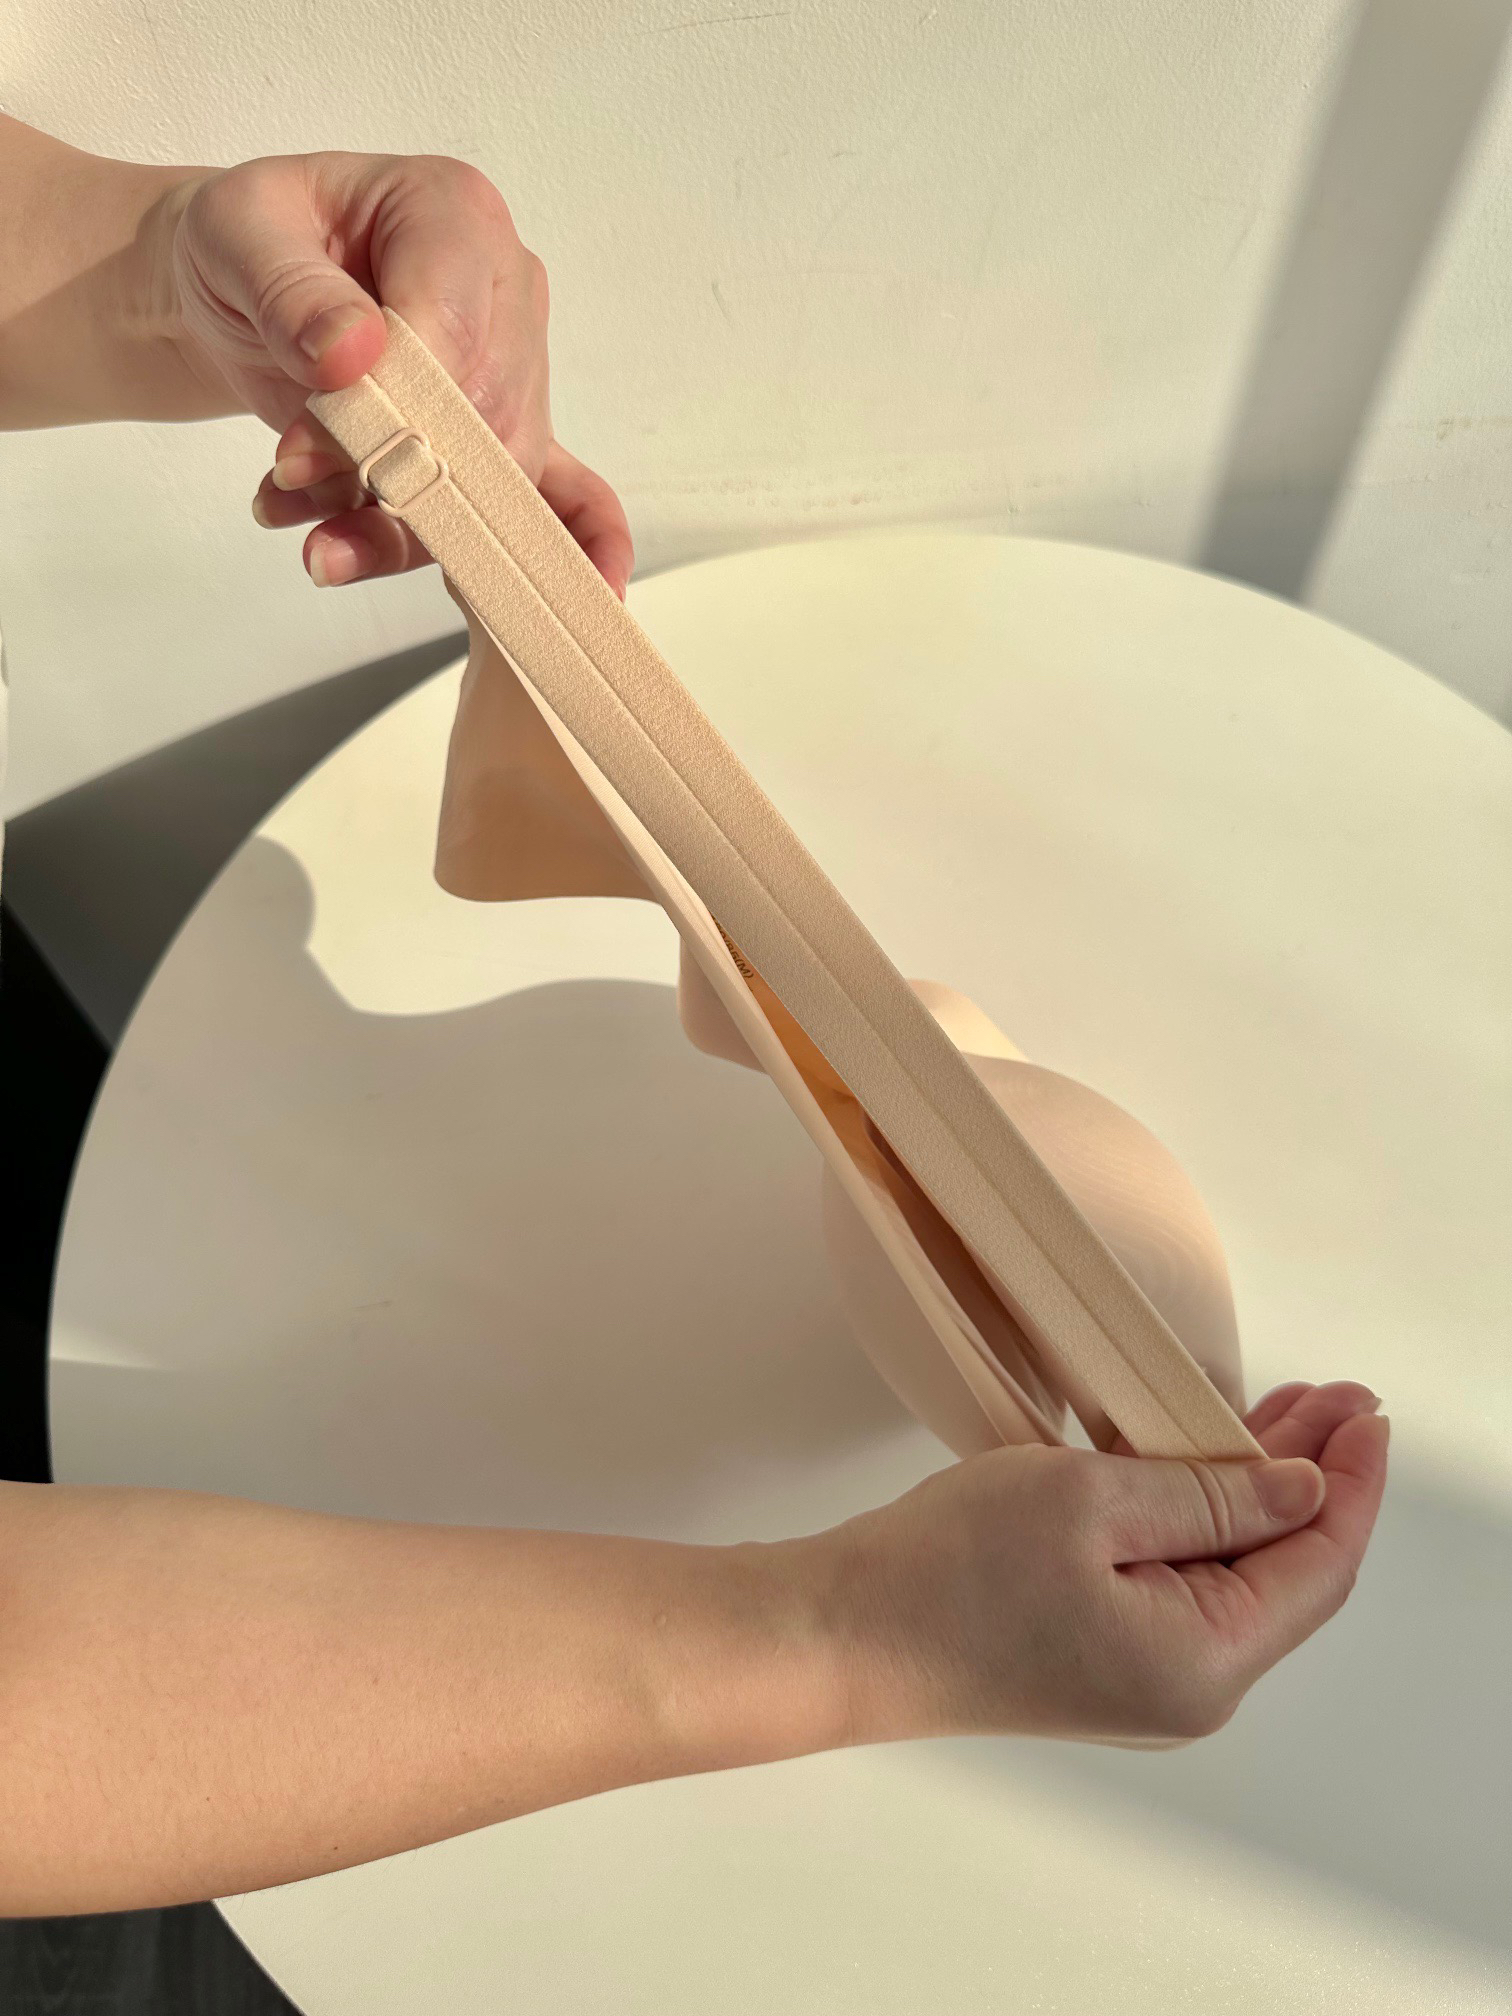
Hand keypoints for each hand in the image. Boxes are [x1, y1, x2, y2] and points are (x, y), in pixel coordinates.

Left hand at [159, 151, 633, 596]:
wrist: (239, 293)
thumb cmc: (247, 246)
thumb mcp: (236, 236)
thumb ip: (288, 290)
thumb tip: (351, 354)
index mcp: (453, 214)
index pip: (455, 323)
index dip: (395, 399)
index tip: (303, 445)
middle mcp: (507, 292)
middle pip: (486, 414)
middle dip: (391, 472)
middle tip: (291, 482)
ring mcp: (516, 371)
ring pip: (494, 480)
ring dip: (404, 528)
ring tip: (317, 544)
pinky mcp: (503, 440)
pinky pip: (561, 499)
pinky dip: (558, 548)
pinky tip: (573, 594)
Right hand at [813, 1380, 1387, 1748]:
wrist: (845, 1633)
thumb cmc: (950, 1571)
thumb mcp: (1093, 1500)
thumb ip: (1213, 1497)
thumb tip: (1304, 1492)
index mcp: (1202, 1662)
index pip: (1316, 1567)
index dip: (1350, 1484)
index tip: (1366, 1412)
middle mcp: (1187, 1686)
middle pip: (1282, 1572)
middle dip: (1313, 1479)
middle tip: (1338, 1397)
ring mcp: (1141, 1675)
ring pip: (1230, 1571)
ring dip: (1256, 1490)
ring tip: (1288, 1413)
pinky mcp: (1099, 1653)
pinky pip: (1179, 1580)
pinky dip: (1203, 1516)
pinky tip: (1205, 1462)